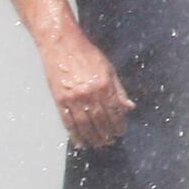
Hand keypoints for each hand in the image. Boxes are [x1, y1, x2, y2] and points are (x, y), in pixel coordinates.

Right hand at [40, 26, 132, 147]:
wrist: (62, 45)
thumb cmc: (86, 54)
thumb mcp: (109, 69)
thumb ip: (119, 90)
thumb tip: (129, 107)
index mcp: (104, 86)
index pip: (115, 112)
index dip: (119, 125)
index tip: (121, 132)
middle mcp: (89, 94)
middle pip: (100, 121)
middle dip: (107, 134)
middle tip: (110, 141)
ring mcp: (73, 98)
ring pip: (85, 125)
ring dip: (92, 138)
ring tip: (98, 144)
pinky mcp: (59, 100)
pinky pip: (68, 122)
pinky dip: (74, 134)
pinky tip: (79, 141)